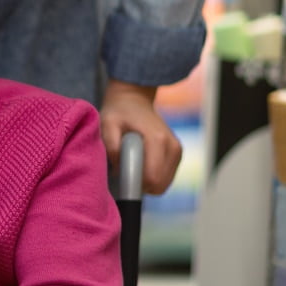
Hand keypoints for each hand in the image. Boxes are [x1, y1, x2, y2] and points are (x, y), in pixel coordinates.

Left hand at [99, 80, 181, 194]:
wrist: (134, 101)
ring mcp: (177, 151)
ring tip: (132, 163)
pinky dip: (152, 177)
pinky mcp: (177, 155)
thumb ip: (111, 146)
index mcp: (158, 139)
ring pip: (163, 184)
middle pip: (159, 185)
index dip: (135, 184)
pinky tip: (141, 163)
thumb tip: (119, 168)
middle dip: (140, 185)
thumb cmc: (119, 113)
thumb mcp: (108, 124)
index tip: (121, 177)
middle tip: (124, 171)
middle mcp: (172, 146)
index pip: (152, 178)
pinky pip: (165, 178)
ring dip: (146, 181)